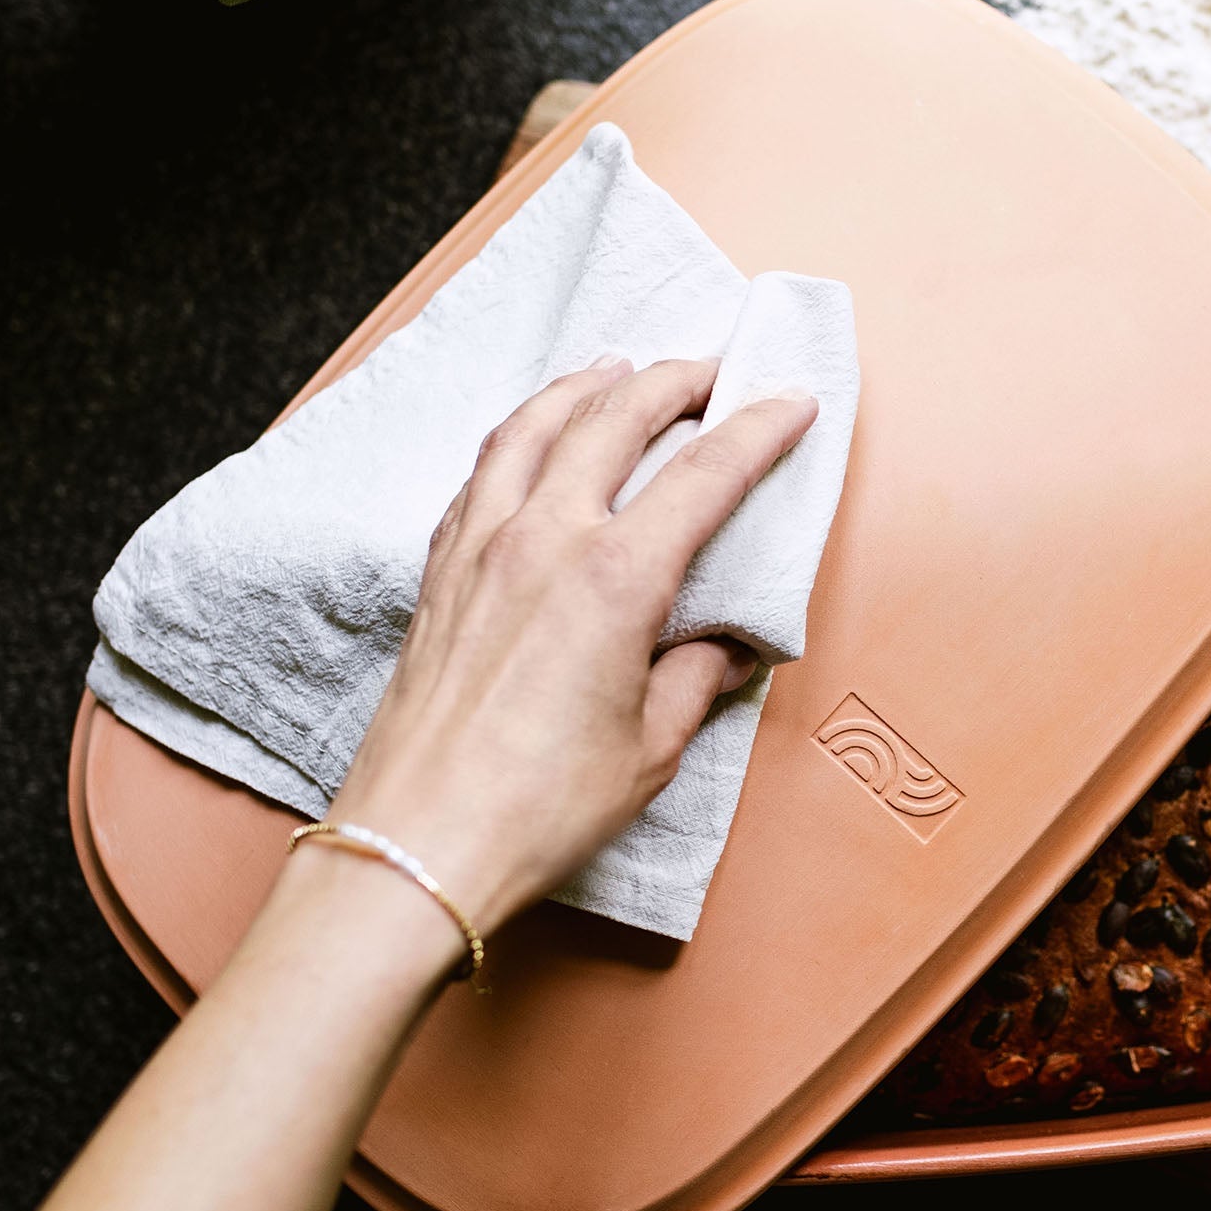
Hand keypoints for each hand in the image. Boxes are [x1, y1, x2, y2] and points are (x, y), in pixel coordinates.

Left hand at [315, 351, 821, 953]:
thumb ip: (696, 678)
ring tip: (617, 368)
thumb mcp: (651, 748)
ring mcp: (480, 549)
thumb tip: (723, 648)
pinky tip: (531, 439)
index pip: (705, 474)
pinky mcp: (439, 574)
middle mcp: (543, 540)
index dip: (759, 429)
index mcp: (614, 578)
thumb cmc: (535, 808)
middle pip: (614, 418)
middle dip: (672, 379)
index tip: (792, 399)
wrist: (418, 843)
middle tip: (712, 367)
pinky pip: (482, 472)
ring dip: (584, 386)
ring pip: (533, 426)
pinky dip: (519, 434)